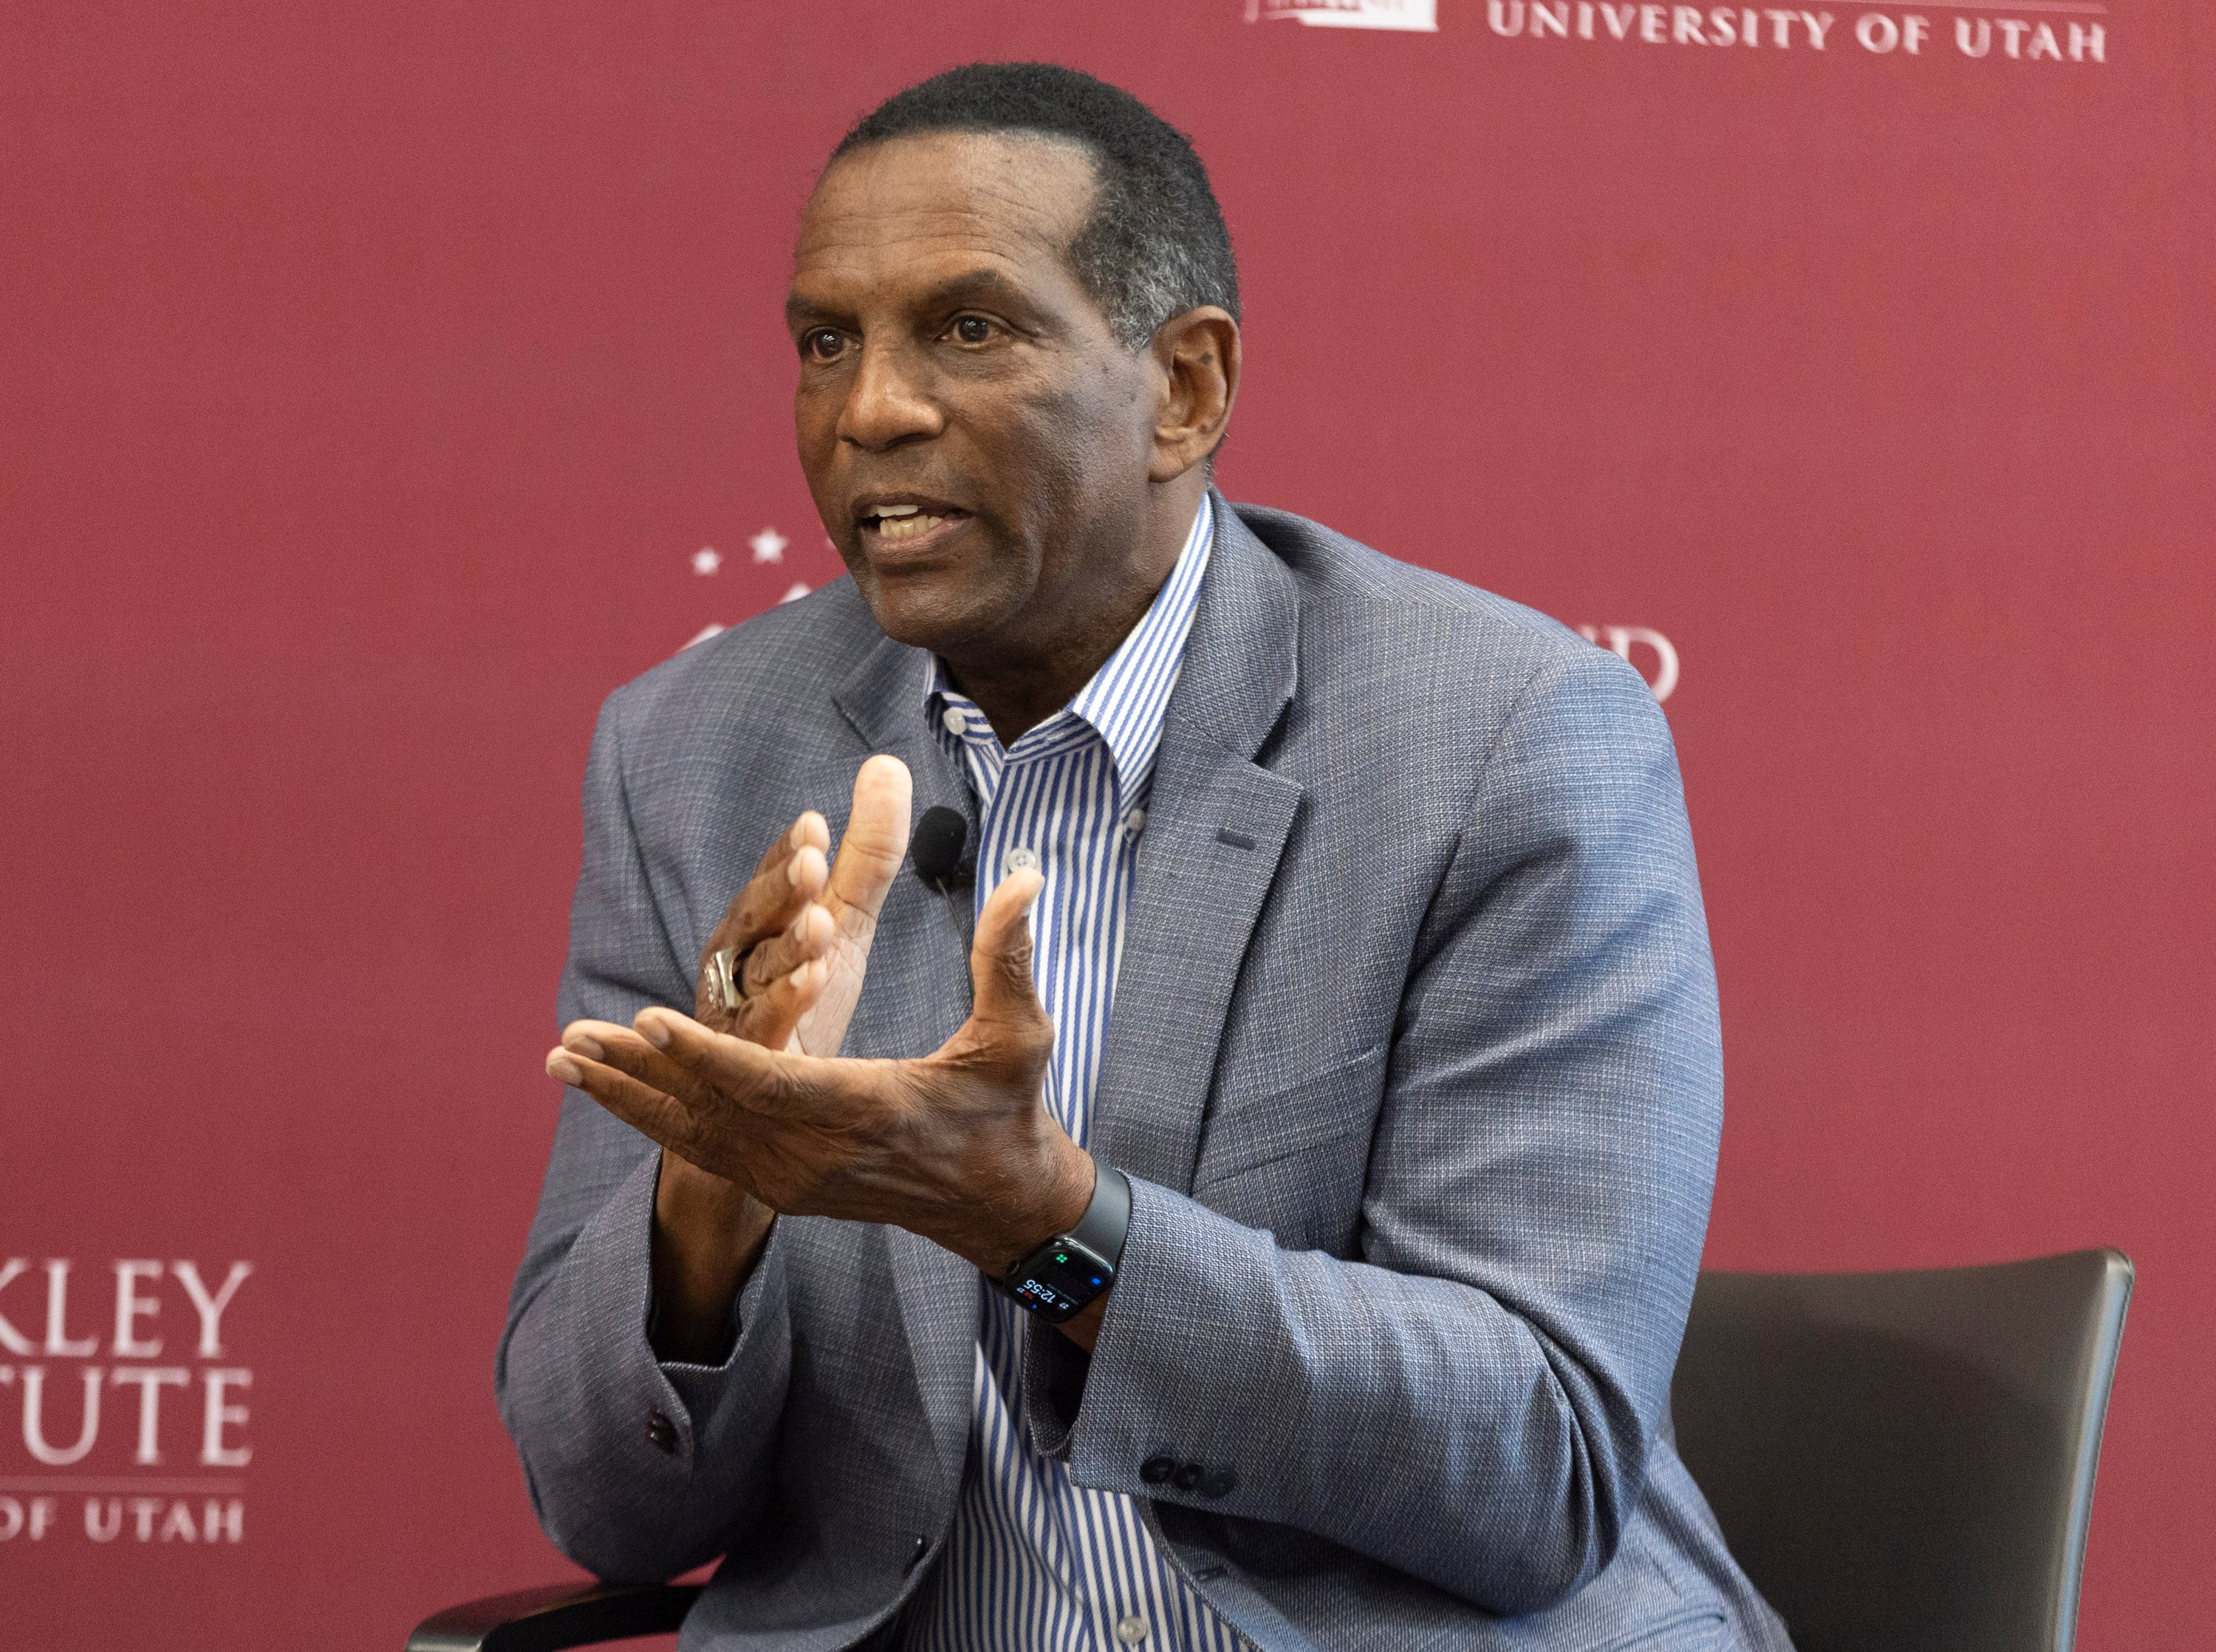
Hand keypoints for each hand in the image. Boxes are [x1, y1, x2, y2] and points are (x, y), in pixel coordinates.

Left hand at [550, 867, 1095, 1280]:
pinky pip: (705, 1150)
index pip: (773, 1083)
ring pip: (696, 1134)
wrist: (999, 1202)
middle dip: (638, 1072)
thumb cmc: (1010, 1110)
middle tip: (571, 1038)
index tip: (649, 1019)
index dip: (708, 1052)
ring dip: (628, 1097)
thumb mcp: (1019, 1035)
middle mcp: (819, 1153)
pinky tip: (610, 1090)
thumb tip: (1025, 876)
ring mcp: (796, 1177)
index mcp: (867, 1109)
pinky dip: (653, 1119)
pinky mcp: (785, 1186)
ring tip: (563, 1059)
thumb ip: (1009, 957)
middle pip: (712, 1111)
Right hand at [693, 753, 912, 1057]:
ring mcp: (736, 1008)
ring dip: (786, 947)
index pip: (773, 881)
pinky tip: (814, 983)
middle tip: (811, 860)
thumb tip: (888, 764)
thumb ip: (866, 852)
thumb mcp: (842, 918)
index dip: (788, 855)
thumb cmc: (800, 991)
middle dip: (780, 889)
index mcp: (762, 922)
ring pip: (759, 973)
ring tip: (820, 925)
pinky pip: (763, 1029)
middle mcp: (740, 958)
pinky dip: (784, 1005)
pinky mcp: (747, 1061)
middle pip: (756, 918)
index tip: (815, 825)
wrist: (769, 1097)